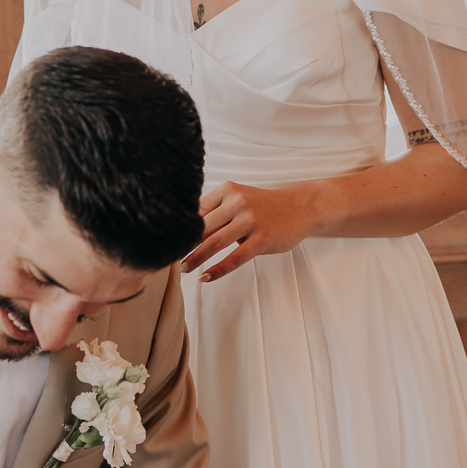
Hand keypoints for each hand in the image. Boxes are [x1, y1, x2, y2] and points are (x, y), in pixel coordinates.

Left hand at [181, 180, 316, 280]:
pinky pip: (235, 258)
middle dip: (183, 244)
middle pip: (201, 227)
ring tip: (184, 268)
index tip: (165, 240)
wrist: (300, 207)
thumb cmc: (264, 206)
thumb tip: (184, 227)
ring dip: (195, 257)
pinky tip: (206, 277)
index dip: (179, 227)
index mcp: (227, 190)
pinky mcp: (262, 239)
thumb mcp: (239, 198)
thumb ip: (216, 209)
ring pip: (214, 242)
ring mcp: (250, 220)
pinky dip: (218, 269)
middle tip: (168, 257)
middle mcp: (237, 202)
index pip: (196, 210)